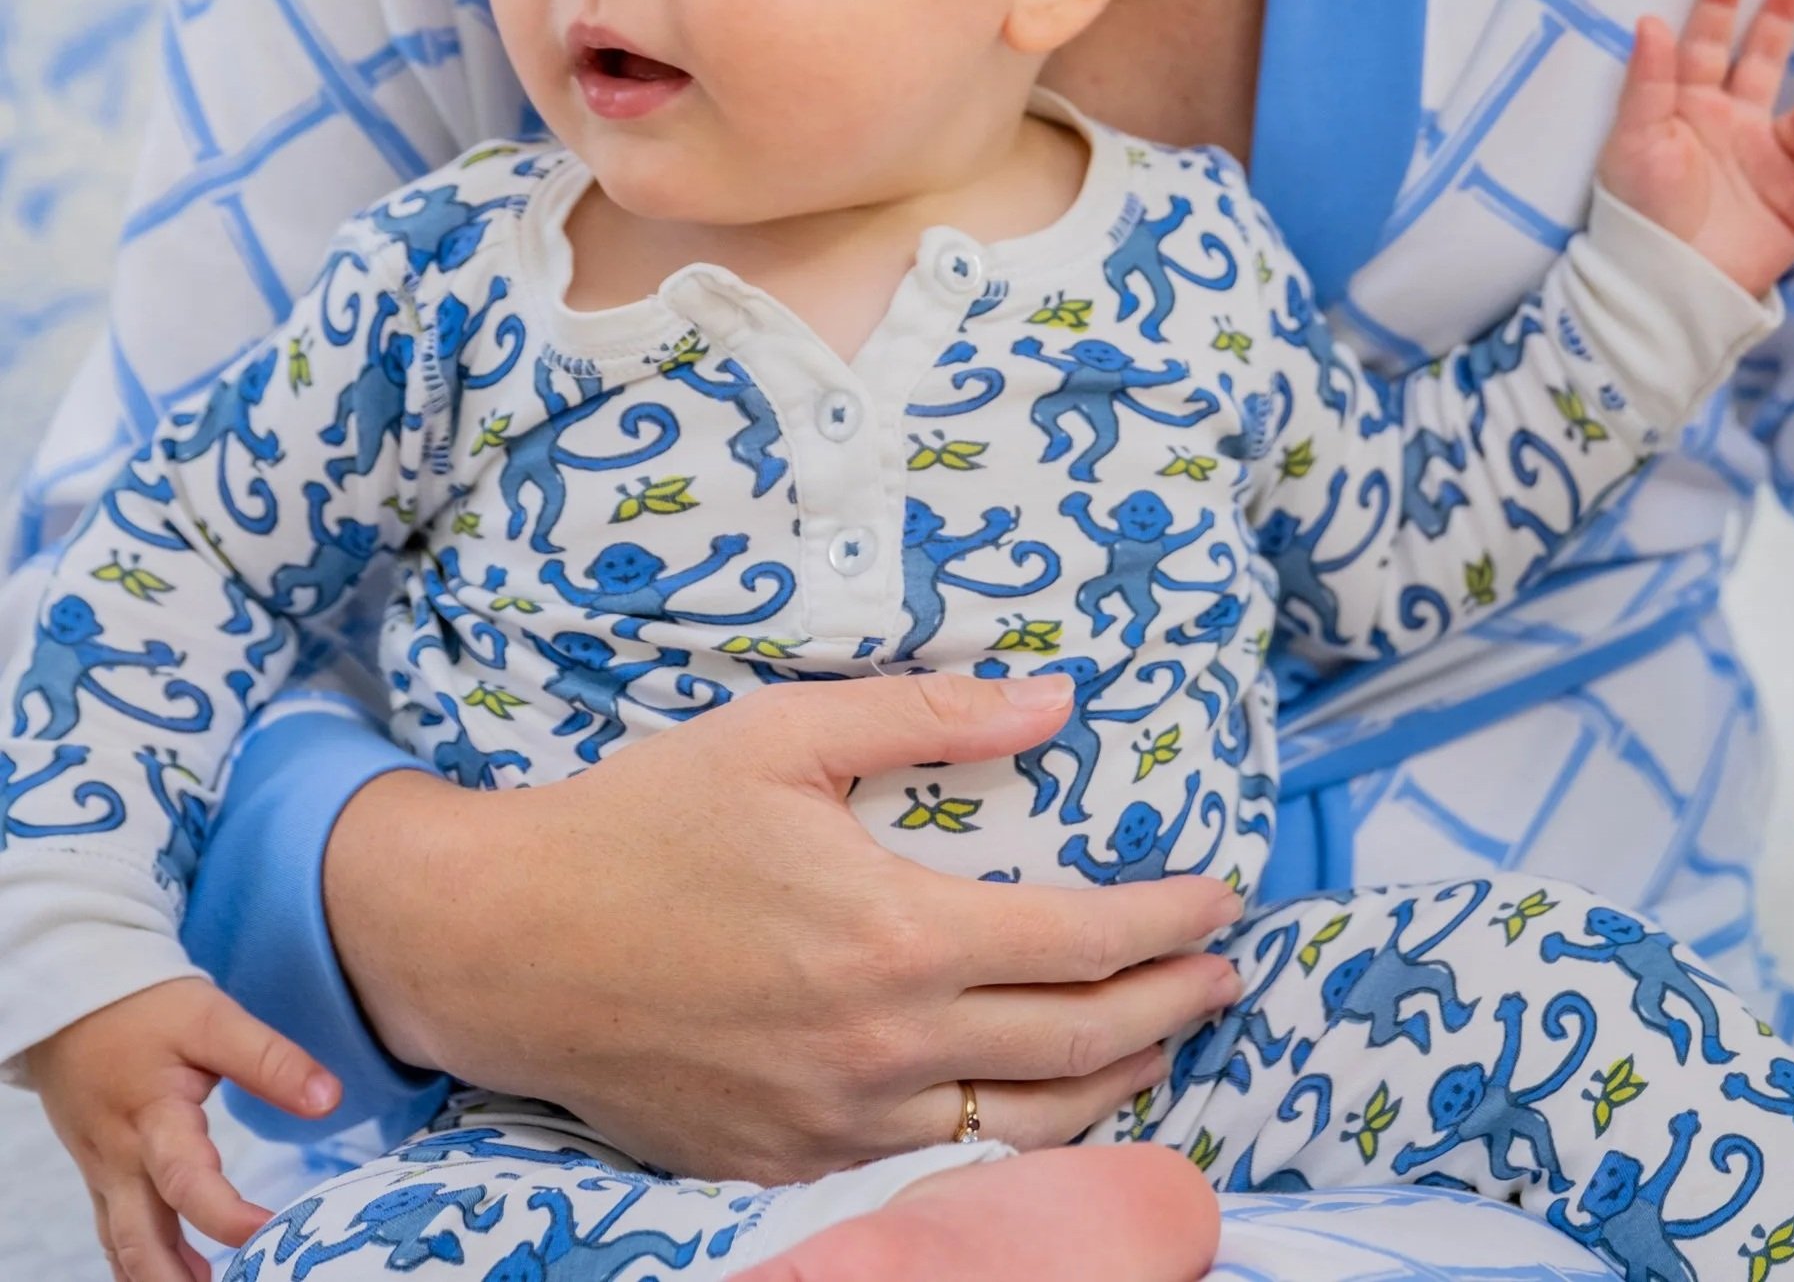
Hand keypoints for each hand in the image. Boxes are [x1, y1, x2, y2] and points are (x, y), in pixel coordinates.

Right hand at [26, 976, 336, 1281]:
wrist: (71, 994)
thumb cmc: (145, 1005)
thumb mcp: (212, 1019)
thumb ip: (270, 1060)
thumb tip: (329, 1100)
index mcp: (152, 1120)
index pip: (187, 1183)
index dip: (228, 1216)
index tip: (271, 1230)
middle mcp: (122, 1158)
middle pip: (140, 1239)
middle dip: (175, 1280)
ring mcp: (103, 1170)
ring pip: (121, 1244)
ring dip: (156, 1276)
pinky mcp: (98, 1169)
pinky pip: (111, 1229)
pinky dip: (134, 1259)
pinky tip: (162, 1273)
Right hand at [326, 669, 1244, 1182]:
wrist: (502, 944)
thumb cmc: (642, 821)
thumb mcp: (783, 736)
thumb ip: (929, 719)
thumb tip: (1052, 698)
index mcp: (893, 935)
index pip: (1082, 941)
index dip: (1169, 921)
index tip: (1221, 896)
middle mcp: (882, 1047)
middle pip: (1077, 1045)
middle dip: (1171, 1005)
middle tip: (1222, 972)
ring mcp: (836, 1122)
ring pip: (1021, 1127)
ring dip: (1111, 1083)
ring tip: (1158, 1039)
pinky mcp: (788, 1162)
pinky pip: (936, 1165)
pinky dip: (1012, 1135)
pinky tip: (1032, 1099)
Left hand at [1596, 0, 1793, 299]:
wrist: (1660, 286)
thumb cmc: (1636, 210)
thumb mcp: (1633, 140)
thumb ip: (1647, 83)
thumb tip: (1650, 19)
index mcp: (1688, 104)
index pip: (1705, 43)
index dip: (1718, 5)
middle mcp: (1731, 124)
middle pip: (1762, 62)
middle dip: (1779, 22)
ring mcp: (1765, 164)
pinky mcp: (1793, 207)